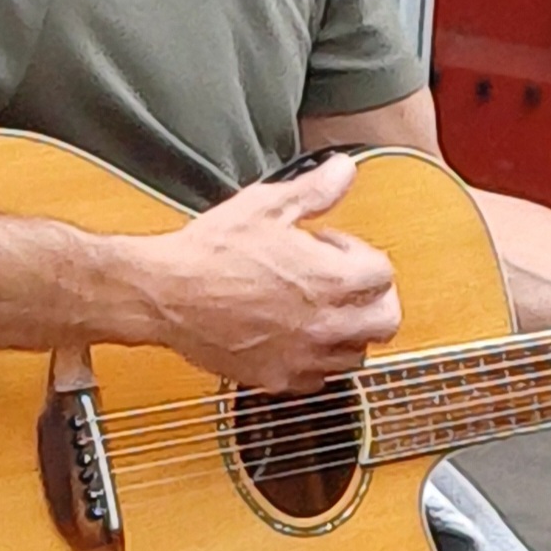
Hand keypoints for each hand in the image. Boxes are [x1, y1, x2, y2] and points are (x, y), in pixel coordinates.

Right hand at [125, 156, 399, 388]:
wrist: (164, 294)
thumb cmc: (208, 252)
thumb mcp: (266, 207)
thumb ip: (314, 191)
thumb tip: (344, 171)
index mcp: (330, 280)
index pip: (383, 274)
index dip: (360, 254)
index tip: (333, 248)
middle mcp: (325, 324)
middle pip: (385, 322)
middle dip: (372, 299)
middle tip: (346, 285)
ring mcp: (303, 356)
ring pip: (355, 355)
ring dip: (348, 331)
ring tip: (320, 310)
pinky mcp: (278, 378)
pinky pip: (318, 380)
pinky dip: (315, 362)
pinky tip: (296, 338)